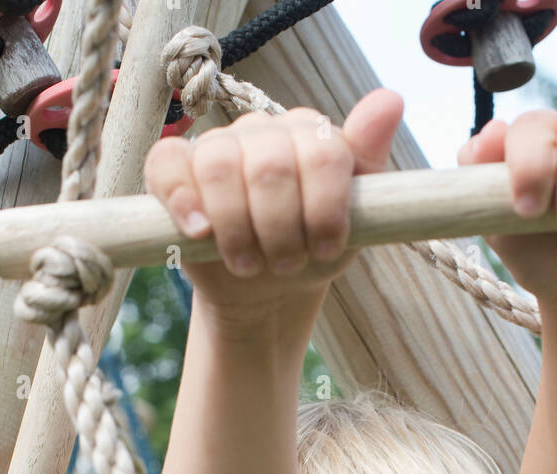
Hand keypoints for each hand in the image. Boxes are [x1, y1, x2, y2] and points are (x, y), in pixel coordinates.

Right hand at [143, 89, 403, 324]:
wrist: (267, 291)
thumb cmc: (311, 250)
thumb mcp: (354, 221)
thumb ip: (368, 160)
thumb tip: (390, 99)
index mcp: (310, 135)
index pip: (323, 151)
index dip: (324, 209)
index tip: (325, 249)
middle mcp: (263, 132)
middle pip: (271, 164)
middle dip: (281, 229)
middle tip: (286, 264)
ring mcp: (217, 147)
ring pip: (219, 166)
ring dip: (237, 228)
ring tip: (249, 264)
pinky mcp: (174, 172)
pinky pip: (166, 165)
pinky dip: (183, 200)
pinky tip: (200, 231)